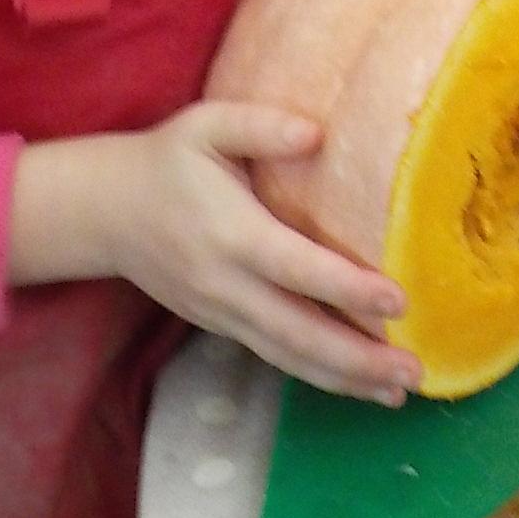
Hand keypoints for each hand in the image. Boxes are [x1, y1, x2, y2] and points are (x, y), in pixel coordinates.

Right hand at [9, 102, 419, 404]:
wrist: (104, 213)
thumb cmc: (167, 161)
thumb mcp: (206, 126)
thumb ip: (260, 126)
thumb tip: (317, 134)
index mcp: (230, 233)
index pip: (296, 268)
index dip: (347, 288)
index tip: (399, 301)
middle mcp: (226, 285)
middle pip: (297, 333)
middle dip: (357, 358)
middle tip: (414, 372)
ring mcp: (222, 313)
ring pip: (288, 356)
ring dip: (345, 379)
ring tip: (399, 391)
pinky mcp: (221, 326)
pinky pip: (275, 355)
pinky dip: (318, 374)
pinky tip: (359, 382)